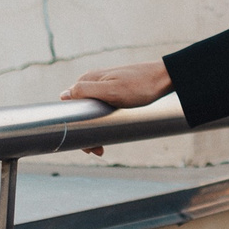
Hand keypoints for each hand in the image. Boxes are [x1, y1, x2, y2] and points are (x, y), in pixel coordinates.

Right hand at [57, 60, 173, 154]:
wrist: (165, 78)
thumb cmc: (140, 85)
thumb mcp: (112, 91)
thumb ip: (86, 91)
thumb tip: (64, 95)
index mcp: (88, 80)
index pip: (69, 107)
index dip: (73, 127)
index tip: (85, 143)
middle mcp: (93, 82)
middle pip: (80, 112)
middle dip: (85, 133)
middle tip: (97, 151)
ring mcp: (104, 86)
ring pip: (91, 114)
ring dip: (94, 131)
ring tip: (102, 147)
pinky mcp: (114, 91)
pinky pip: (102, 110)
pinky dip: (103, 124)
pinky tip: (108, 134)